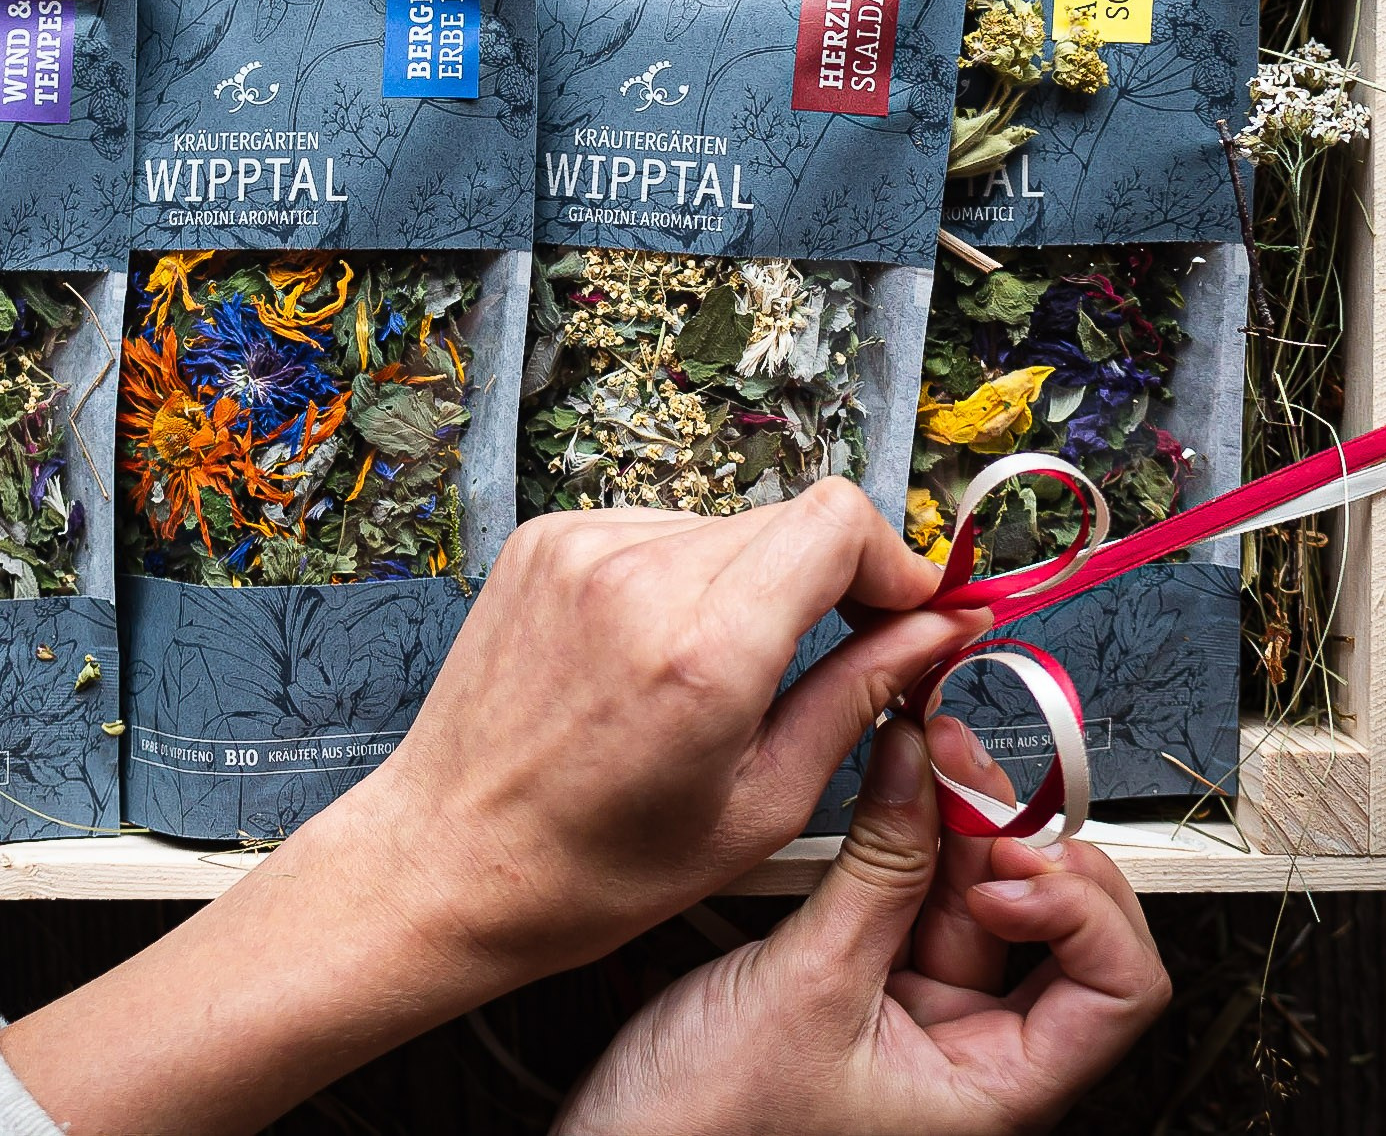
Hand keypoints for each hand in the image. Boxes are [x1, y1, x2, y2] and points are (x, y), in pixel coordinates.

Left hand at [356, 485, 987, 979]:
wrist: (447, 859)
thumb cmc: (595, 867)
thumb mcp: (759, 805)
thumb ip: (858, 697)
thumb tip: (938, 631)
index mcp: (702, 650)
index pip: (837, 522)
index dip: (893, 561)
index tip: (909, 612)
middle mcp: (637, 577)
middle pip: (790, 520)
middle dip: (832, 581)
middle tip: (839, 654)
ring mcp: (579, 548)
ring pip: (725, 526)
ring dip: (753, 584)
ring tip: (725, 676)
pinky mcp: (543, 541)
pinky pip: (655, 533)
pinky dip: (681, 582)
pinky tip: (658, 657)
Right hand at [557, 716, 1171, 1135]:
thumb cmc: (704, 1130)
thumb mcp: (806, 984)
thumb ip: (877, 869)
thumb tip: (924, 766)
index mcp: (994, 1091)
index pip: (1117, 988)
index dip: (1083, 909)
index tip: (1010, 865)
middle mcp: (970, 1052)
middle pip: (1051, 923)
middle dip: (1015, 836)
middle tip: (960, 767)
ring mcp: (916, 1012)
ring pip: (975, 894)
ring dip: (957, 817)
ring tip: (921, 753)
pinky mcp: (860, 978)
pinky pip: (909, 893)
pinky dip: (904, 834)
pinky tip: (888, 787)